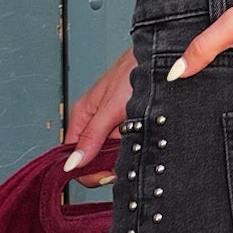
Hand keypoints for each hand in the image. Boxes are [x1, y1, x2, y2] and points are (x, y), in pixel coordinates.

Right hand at [63, 48, 134, 178]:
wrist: (160, 59)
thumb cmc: (134, 72)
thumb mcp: (110, 108)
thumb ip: (92, 136)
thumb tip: (72, 163)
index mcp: (82, 116)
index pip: (72, 156)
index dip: (86, 170)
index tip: (105, 174)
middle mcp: (94, 123)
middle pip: (92, 160)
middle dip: (107, 167)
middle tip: (126, 162)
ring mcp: (111, 126)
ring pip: (110, 156)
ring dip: (123, 160)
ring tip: (138, 148)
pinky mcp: (128, 127)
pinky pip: (125, 148)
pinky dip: (134, 151)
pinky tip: (143, 145)